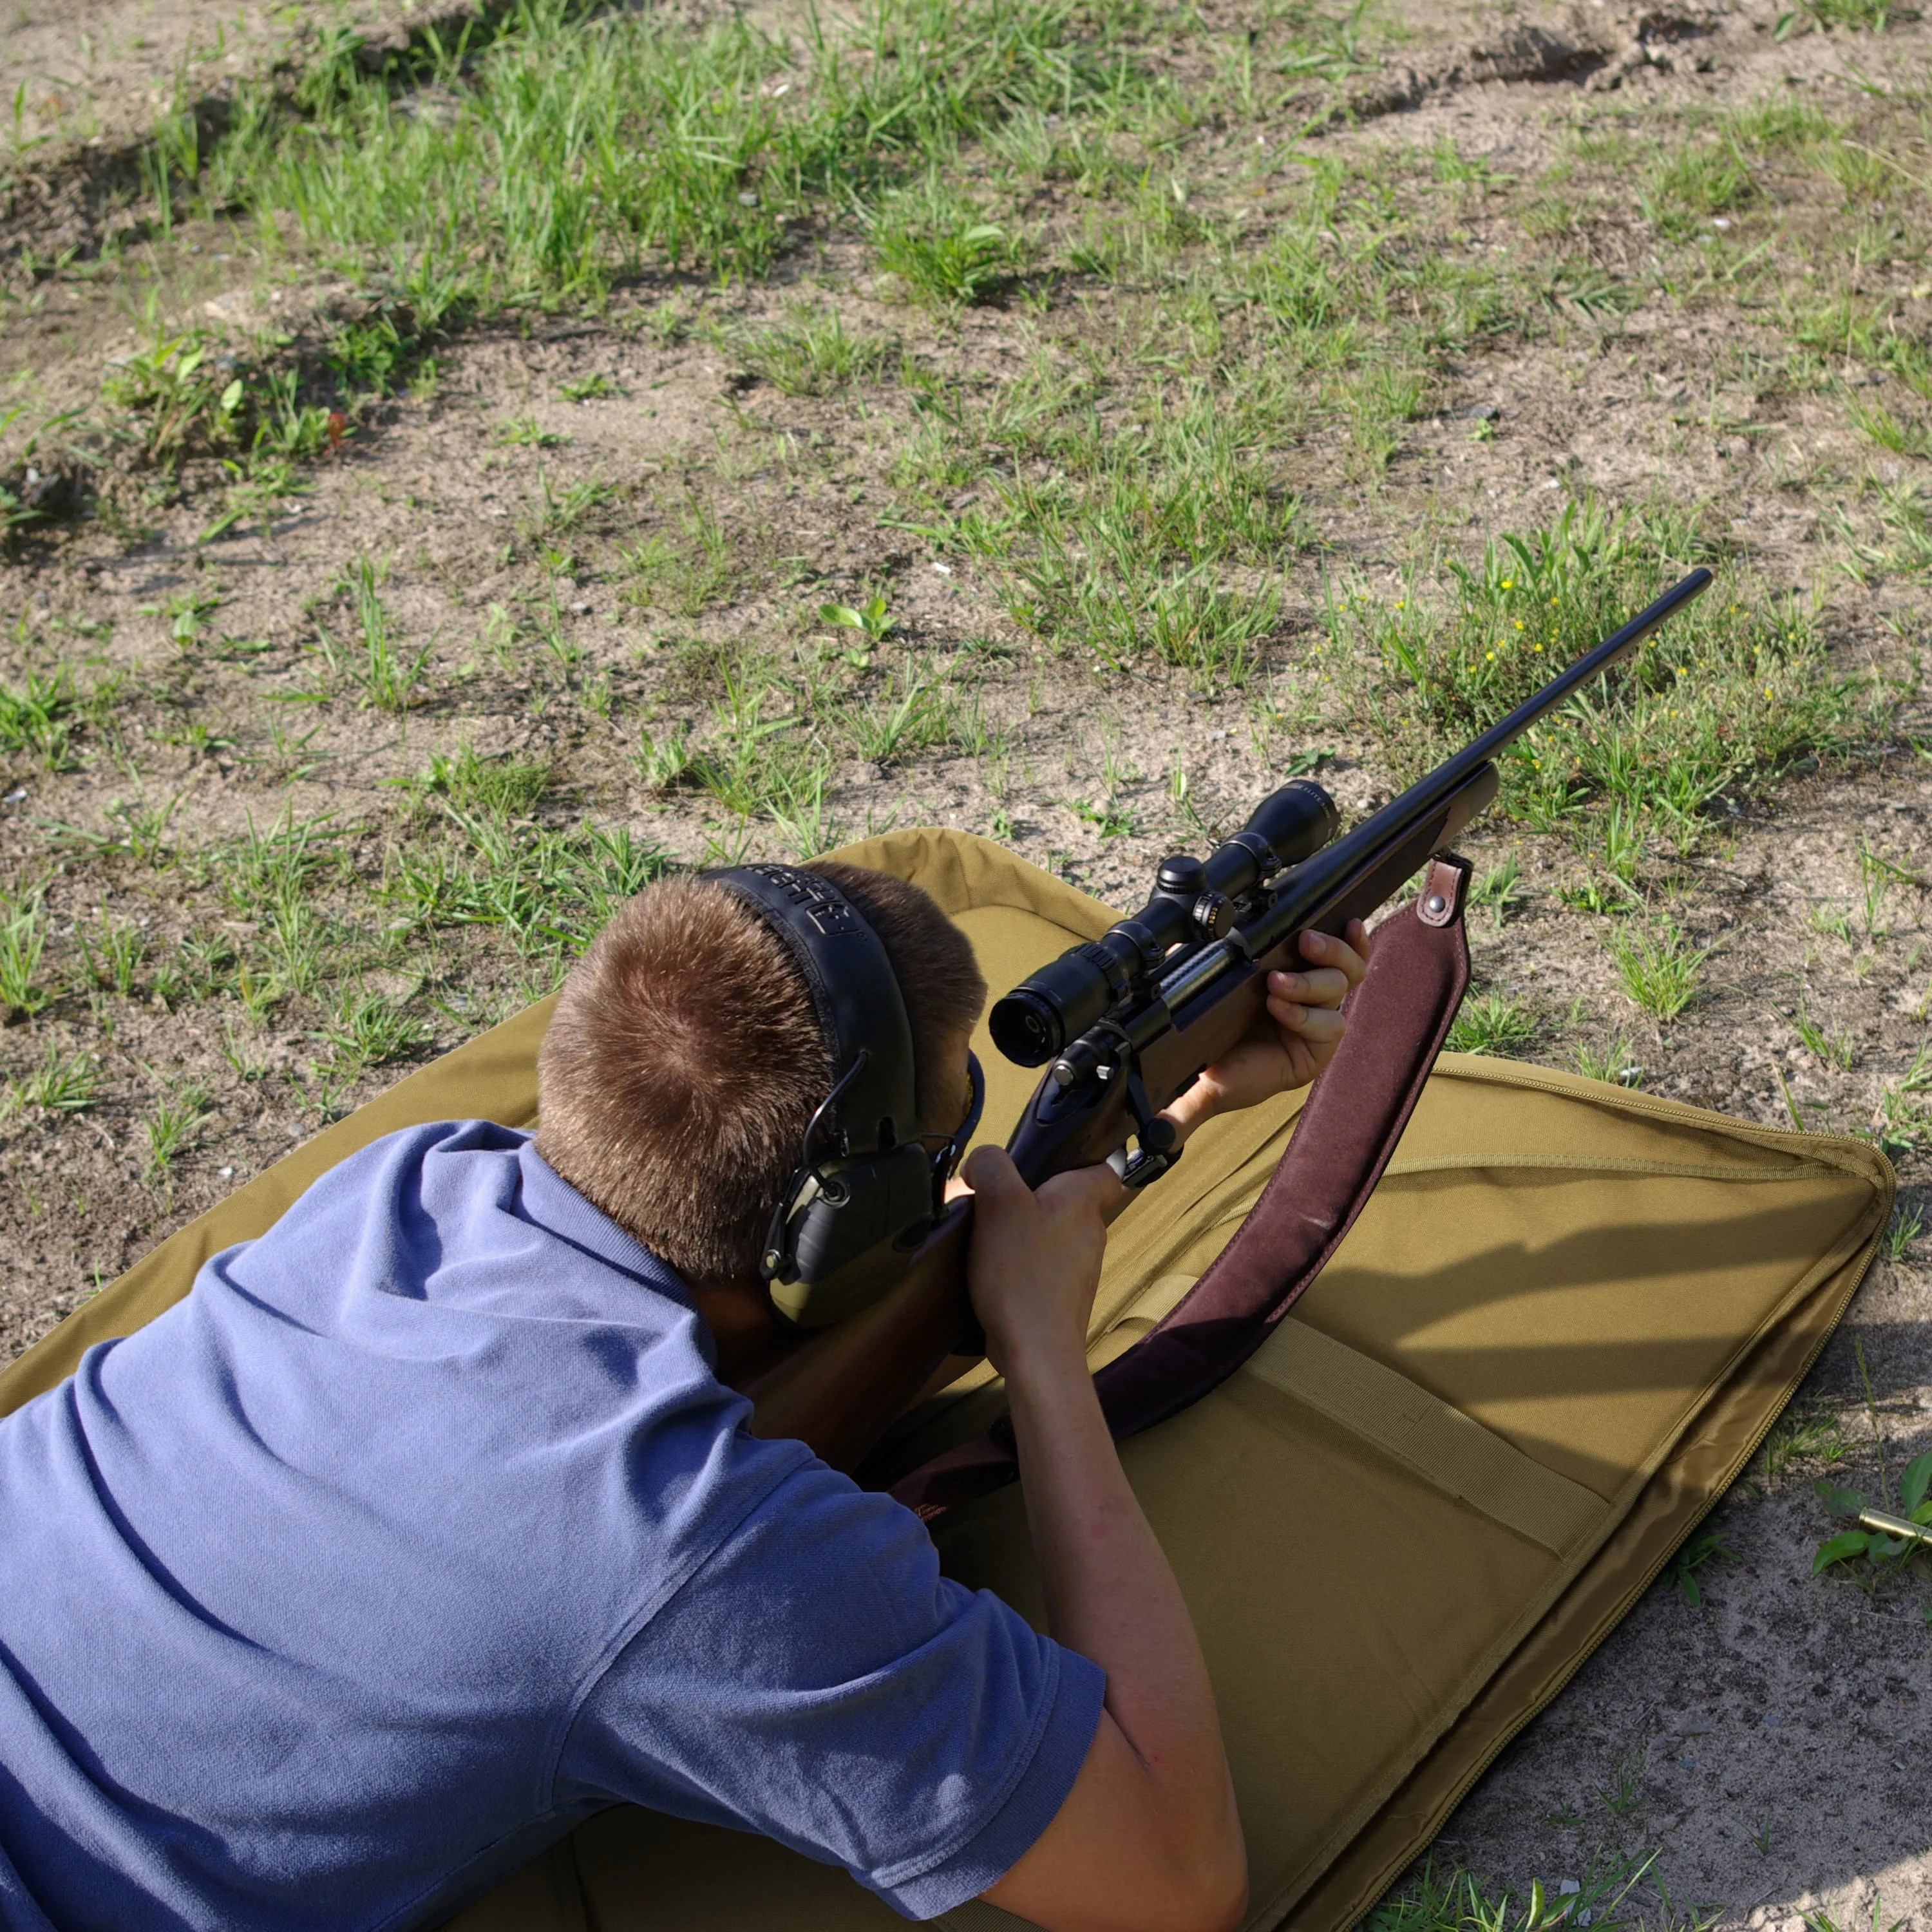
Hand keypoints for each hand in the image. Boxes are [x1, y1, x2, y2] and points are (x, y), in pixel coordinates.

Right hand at [959, 1145, 1122, 1377]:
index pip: (1105, 1168)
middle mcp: (1091, 1232)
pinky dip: (1022, 1267)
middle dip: (1033, 1199)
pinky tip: (994, 1275)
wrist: (1035, 1348)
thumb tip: (983, 1162)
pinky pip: (1044, 1269)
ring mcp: (1080, 1268)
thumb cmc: (1022, 1274)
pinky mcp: (1064, 1297)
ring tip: (988, 1241)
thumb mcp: (998, 1202)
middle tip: (995, 1203)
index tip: (1047, 1164)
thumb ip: (991, 1166)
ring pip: (1054, 1236)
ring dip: (1024, 1235)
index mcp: (1083, 1201)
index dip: (1081, 1160)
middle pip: (1067, 1202)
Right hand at [1162, 920, 1371, 1138]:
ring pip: (1344, 972)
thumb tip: (1156, 1138)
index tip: (1271, 1003)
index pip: (1324, 1030)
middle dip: (1308, 984)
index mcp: (1305, 1057)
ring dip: (1327, 955)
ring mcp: (1320, 998)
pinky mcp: (1315, 972)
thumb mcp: (1207, 1092)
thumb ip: (1186, 1115)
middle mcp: (1318, 1026)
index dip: (1302, 1015)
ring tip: (1303, 941)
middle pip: (1335, 994)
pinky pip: (1350, 958)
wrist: (1222, 1044)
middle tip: (1277, 977)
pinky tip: (1349, 925)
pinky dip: (1353, 942)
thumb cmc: (1222, 1068)